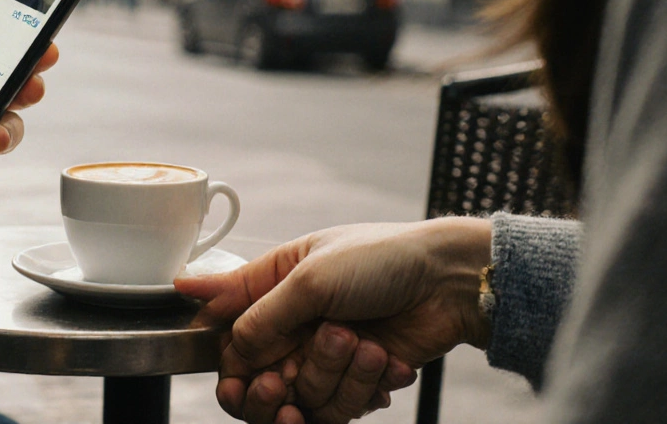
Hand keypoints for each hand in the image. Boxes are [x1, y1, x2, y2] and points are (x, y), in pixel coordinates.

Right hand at [175, 218, 491, 420]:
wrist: (448, 283)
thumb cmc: (381, 259)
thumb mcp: (310, 278)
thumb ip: (259, 315)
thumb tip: (217, 335)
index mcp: (270, 289)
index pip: (227, 339)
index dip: (229, 369)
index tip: (239, 384)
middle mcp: (291, 327)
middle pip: (257, 384)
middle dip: (273, 391)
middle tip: (286, 381)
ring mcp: (323, 357)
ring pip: (304, 399)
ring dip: (335, 376)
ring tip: (364, 344)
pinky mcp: (356, 382)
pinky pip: (341, 408)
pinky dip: (364, 387)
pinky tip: (385, 359)